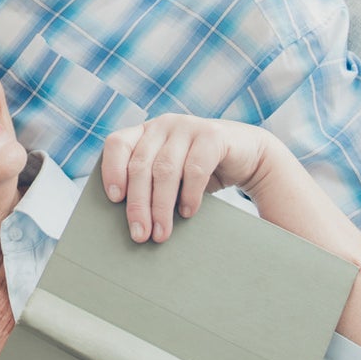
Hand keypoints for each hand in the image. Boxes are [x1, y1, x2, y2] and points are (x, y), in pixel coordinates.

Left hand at [101, 114, 271, 242]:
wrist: (249, 157)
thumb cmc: (200, 172)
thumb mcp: (171, 176)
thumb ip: (150, 186)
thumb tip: (131, 223)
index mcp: (145, 132)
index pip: (117, 144)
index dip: (112, 170)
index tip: (114, 199)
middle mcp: (163, 125)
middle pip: (140, 165)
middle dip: (138, 204)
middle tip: (140, 235)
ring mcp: (188, 126)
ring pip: (165, 170)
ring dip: (161, 206)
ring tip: (161, 233)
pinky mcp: (212, 135)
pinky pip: (195, 168)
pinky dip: (189, 195)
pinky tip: (188, 213)